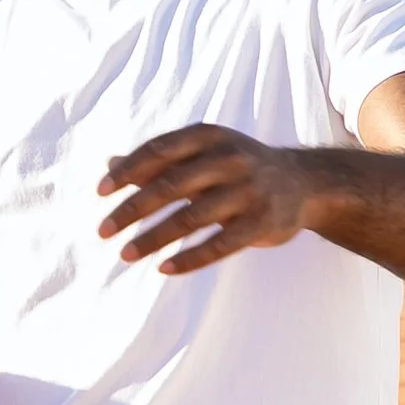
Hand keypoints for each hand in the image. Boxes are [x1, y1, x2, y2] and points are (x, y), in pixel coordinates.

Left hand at [96, 124, 312, 274]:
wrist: (304, 182)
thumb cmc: (239, 165)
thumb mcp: (204, 151)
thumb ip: (159, 159)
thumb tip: (110, 164)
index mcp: (210, 136)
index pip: (158, 151)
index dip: (127, 171)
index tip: (101, 192)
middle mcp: (229, 159)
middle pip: (169, 185)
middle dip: (132, 210)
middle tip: (103, 231)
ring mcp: (248, 191)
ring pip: (190, 218)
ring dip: (153, 238)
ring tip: (126, 254)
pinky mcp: (262, 222)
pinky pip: (219, 245)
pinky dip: (189, 259)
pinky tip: (164, 268)